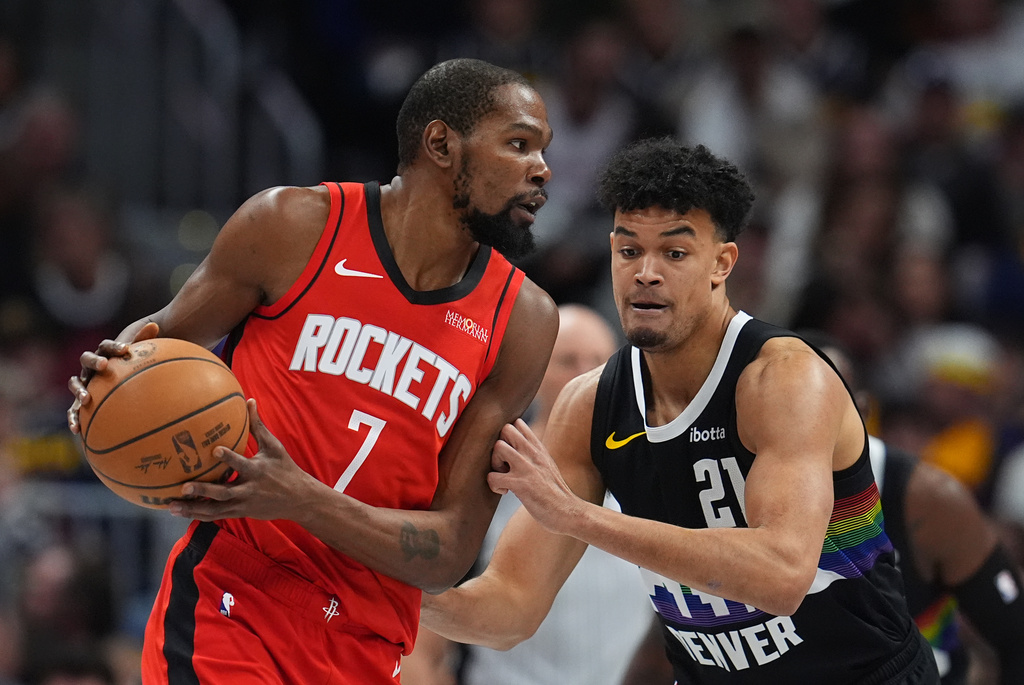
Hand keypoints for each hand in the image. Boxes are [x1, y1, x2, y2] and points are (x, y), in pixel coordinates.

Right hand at [67, 321, 159, 433]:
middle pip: (87, 360)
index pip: (106, 347)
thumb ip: (145, 342)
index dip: (114, 346)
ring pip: (76, 383)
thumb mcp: (139, 356)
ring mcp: (84, 384)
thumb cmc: (131, 368)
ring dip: (79, 389)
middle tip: (104, 365)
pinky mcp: (81, 402)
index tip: (126, 349)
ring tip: (86, 398)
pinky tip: (76, 429)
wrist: (119, 385)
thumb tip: (155, 324)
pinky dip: (73, 418)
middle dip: (94, 361)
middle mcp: (91, 368)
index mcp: (104, 354)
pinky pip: (74, 409)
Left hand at [168, 399, 319, 521]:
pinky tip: (180, 512)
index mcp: (257, 471)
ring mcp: (243, 504)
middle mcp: (249, 489)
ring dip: (193, 509)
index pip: (241, 464)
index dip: (229, 458)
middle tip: (184, 486)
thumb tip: (249, 400)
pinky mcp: (240, 513)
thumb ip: (258, 426)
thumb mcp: (274, 447)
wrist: (299, 499)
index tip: (214, 450)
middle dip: (203, 490)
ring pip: (215, 509)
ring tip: (171, 506)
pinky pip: (216, 515)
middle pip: (223, 492)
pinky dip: (198, 514)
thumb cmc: (285, 468)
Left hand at [488, 419, 581, 533]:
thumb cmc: (556, 493)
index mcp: (539, 449)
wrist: (568, 512)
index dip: (507, 437)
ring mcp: (526, 468)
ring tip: (503, 476)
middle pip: (506, 429)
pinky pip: (493, 477)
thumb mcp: (548, 465)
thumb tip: (520, 449)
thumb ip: (535, 455)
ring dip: (494, 463)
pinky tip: (505, 492)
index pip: (519, 424)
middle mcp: (533, 454)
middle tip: (504, 465)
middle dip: (498, 446)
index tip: (510, 454)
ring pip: (498, 447)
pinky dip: (494, 486)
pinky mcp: (520, 484)